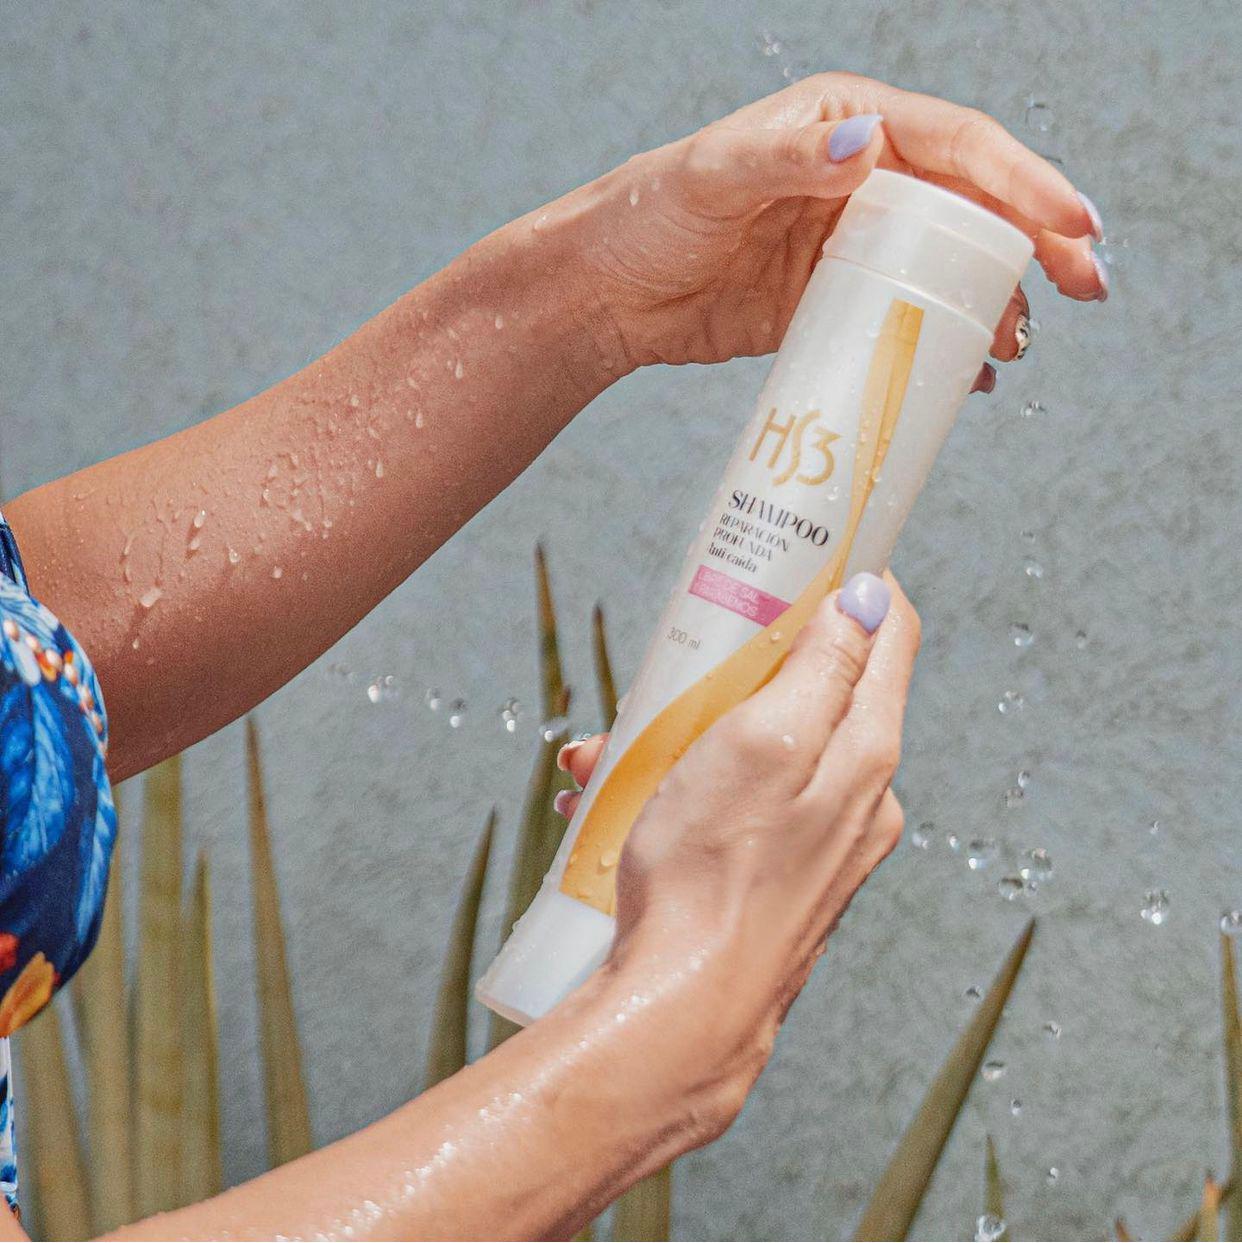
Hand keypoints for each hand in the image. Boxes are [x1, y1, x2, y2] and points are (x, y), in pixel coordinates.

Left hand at [553, 72, 1104, 385]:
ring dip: (990, 303)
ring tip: (1020, 344)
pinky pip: (900, 319)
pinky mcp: (827, 303)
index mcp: (845, 125)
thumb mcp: (714, 175)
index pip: (958, 147)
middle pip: (969, 206)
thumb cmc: (649, 216)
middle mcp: (857, 179)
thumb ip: (786, 157)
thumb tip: (866, 142)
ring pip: (943, 268)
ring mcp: (846, 245)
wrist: (606, 292)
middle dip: (1032, 244)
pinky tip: (966, 377)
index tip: (1074, 226)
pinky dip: (935, 345)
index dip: (1024, 183)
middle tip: (1084, 289)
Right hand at [557, 571, 919, 1130]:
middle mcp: (861, 796)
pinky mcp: (782, 873)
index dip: (858, 582)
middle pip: (817, 689)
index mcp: (866, 753)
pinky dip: (684, 788)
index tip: (810, 554)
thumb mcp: (760, 743)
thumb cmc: (709, 871)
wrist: (682, 1007)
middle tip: (674, 669)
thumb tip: (869, 597)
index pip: (891, 635)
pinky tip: (616, 805)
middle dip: (736, 667)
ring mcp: (824, 839)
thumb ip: (823, 669)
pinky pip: (741, 801)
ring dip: (687, 734)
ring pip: (763, 748)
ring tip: (608, 756)